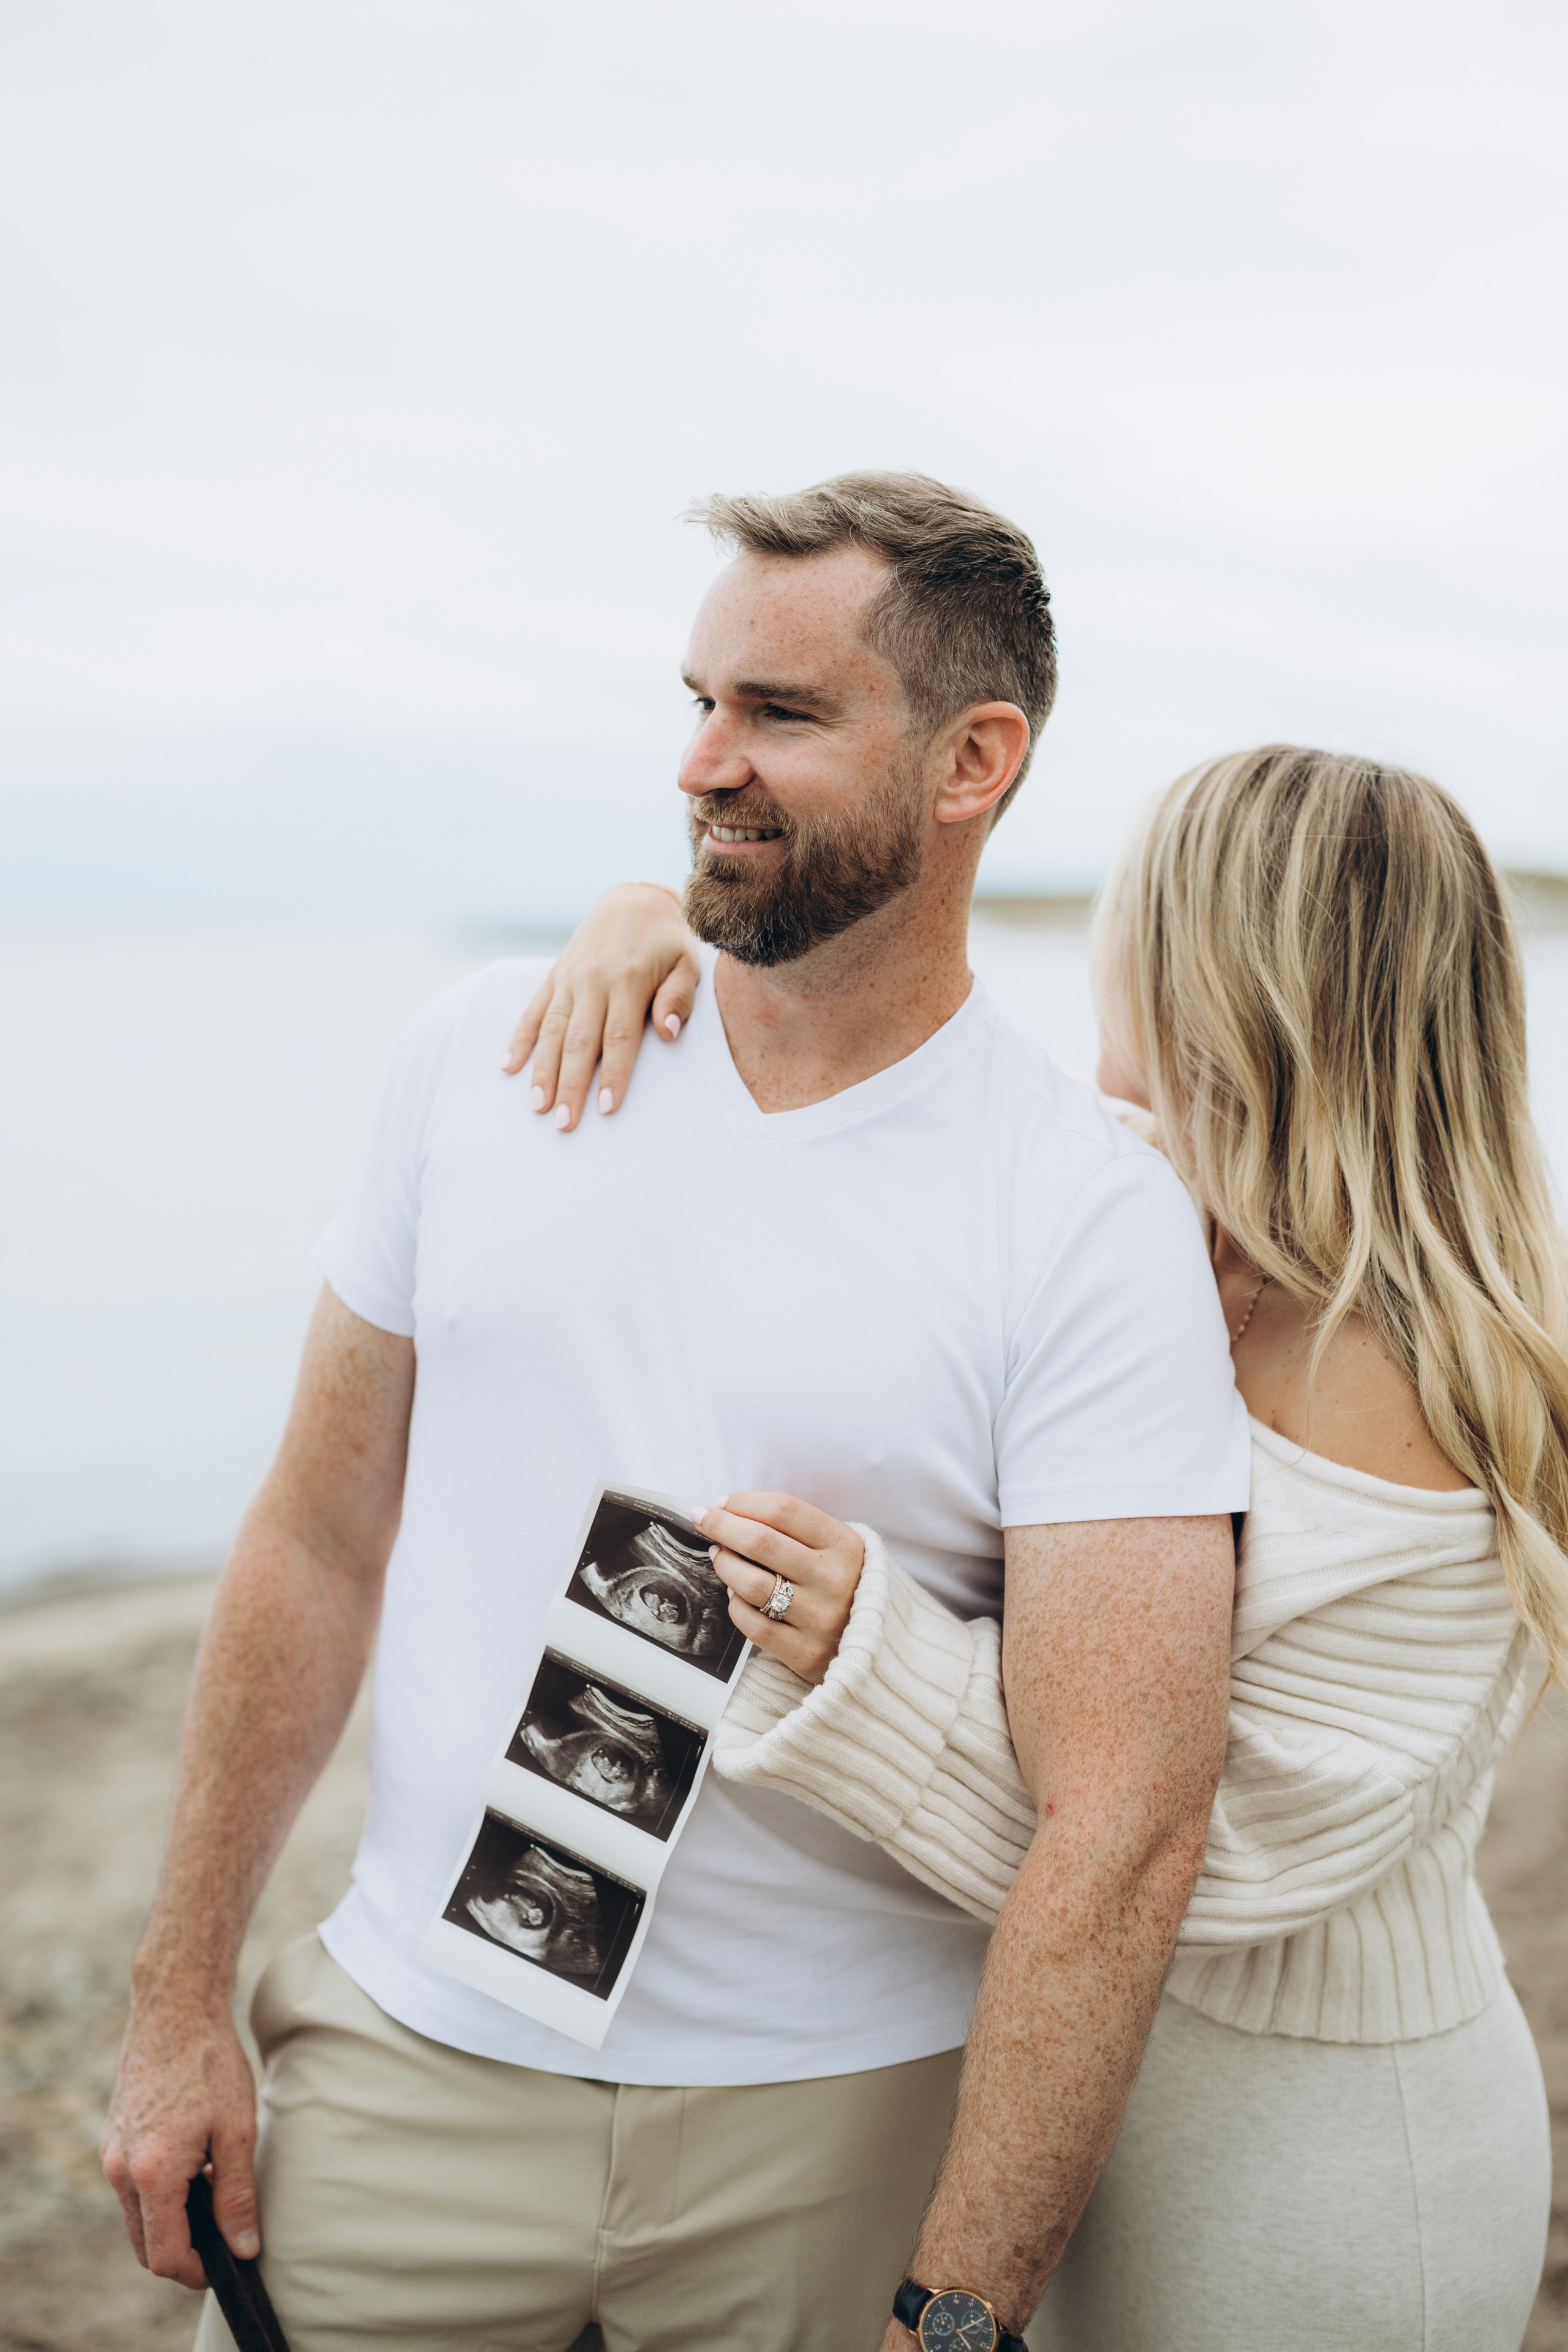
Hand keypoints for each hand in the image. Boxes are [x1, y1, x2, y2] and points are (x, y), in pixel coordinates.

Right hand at [100, 1985, 259, 2290]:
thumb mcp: (237, 2131)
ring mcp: (112, 2153)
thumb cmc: (210, 2062)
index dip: (197, 2271)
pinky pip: (132, 2186)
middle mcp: (121, 2169)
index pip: (165, 2255)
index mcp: (152, 2173)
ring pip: (138, 2215)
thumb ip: (237, 2195)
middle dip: (183, 2251)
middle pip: (146, 2243)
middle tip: (225, 2234)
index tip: (227, 2262)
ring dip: (173, 2218)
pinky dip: (161, 2191)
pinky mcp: (113, 2137)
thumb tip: (244, 2247)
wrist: (176, 2006)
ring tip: (216, 2186)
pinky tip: (197, 2161)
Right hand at [504, 882, 700, 1131]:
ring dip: (541, 1070)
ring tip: (536, 1106)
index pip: (619, 1036)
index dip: (612, 1073)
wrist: (634, 901)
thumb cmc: (668, 942)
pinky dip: (519, 1039)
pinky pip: (532, 1011)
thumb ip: (679, 997)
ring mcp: (568, 978)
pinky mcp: (553, 976)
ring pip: (550, 1030)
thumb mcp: (688, 963)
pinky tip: (508, 1067)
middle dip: (569, 1084)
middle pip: (578, 1041)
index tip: (606, 1108)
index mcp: (628, 979)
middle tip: (564, 1122)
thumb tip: (667, 1032)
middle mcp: (592, 980)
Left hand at [691, 1493, 864, 1684]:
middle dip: (721, 1525)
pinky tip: (736, 1595)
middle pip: (760, 1541)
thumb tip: (730, 1510)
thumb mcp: (838, 1548)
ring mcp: (820, 1618)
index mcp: (845, 1545)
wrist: (880, 1646)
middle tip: (702, 1519)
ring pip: (750, 1583)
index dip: (744, 1501)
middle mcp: (834, 1579)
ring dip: (724, 1563)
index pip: (783, 1510)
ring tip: (719, 1555)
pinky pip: (752, 1624)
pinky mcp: (804, 1651)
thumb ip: (795, 1529)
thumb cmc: (847, 1585)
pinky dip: (735, 1605)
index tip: (720, 1502)